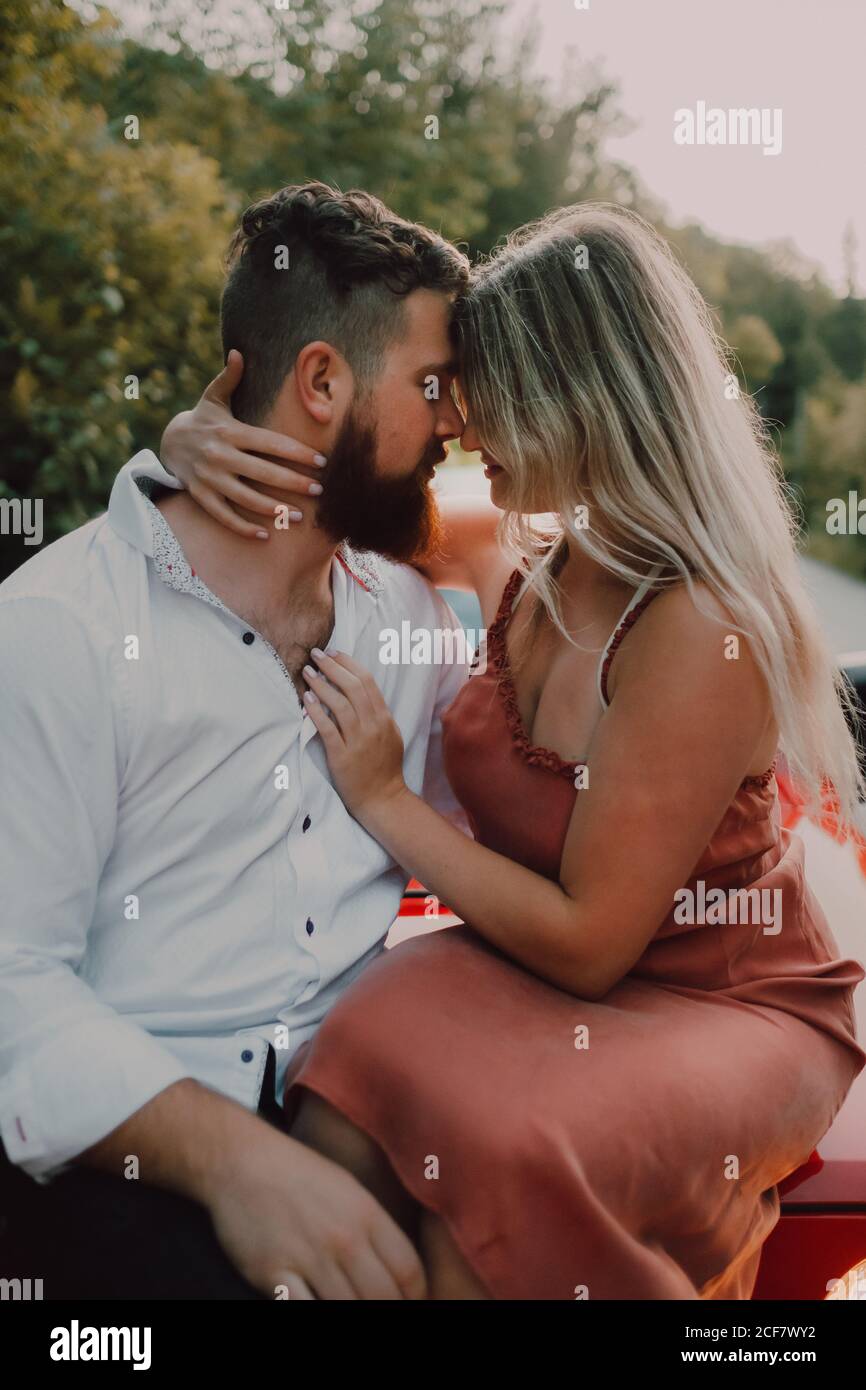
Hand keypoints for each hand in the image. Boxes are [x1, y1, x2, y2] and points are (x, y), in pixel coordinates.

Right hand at [159, 350, 327, 539]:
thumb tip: (238, 353)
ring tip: (299, 516)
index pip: (271, 443)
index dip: (297, 453)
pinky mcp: (201, 496)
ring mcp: (210, 479)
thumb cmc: (202, 420)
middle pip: (264, 473)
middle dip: (294, 483)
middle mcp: (221, 456)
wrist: (167, 443)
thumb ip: (229, 378)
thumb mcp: (212, 398)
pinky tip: (265, 535)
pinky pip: (225, 516)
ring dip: (275, 509)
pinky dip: (243, 527)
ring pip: (247, 498)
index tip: (321, 462)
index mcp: (230, 431)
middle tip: (319, 491)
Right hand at [205, 1122, 425, 1299]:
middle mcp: (343, 1237)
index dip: (415, 1296)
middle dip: (386, 1311)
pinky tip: (314, 1302)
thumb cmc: (296, 1173)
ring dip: (351, 1313)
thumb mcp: (348, 1188)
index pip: (409, 1271)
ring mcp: (308, 1257)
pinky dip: (314, 1311)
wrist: (240, 1160)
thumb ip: (374, 1227)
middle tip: (377, 1308)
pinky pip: (304, 1310)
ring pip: (347, 1309)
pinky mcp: (272, 1273)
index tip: (408, 1301)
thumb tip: (399, 1267)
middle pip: (383, 1297)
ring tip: (345, 1303)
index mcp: (366, 1214)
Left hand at [301, 649, 407, 820]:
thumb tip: (359, 692)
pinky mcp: (342, 756)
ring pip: (339, 704)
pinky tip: (307, 699)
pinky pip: (327, 728)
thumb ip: (377, 714)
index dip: (348, 663)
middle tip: (316, 655)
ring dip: (321, 685)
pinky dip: (316, 712)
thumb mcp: (390, 735)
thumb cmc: (384, 767)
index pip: (367, 682)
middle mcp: (372, 726)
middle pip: (352, 687)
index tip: (333, 652)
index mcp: (384, 718)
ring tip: (308, 673)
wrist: (383, 799)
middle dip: (332, 666)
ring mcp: (358, 741)